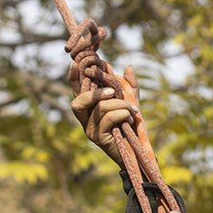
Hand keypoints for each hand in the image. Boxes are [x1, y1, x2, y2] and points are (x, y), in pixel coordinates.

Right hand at [66, 29, 139, 160]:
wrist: (139, 149)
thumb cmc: (132, 125)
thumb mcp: (132, 101)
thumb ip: (129, 85)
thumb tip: (128, 67)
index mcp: (89, 108)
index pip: (76, 90)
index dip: (73, 77)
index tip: (77, 62)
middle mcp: (85, 119)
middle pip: (78, 101)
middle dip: (95, 93)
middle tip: (113, 91)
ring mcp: (90, 129)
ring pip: (101, 107)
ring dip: (121, 104)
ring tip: (133, 109)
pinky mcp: (98, 138)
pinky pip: (109, 117)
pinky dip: (123, 113)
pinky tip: (130, 118)